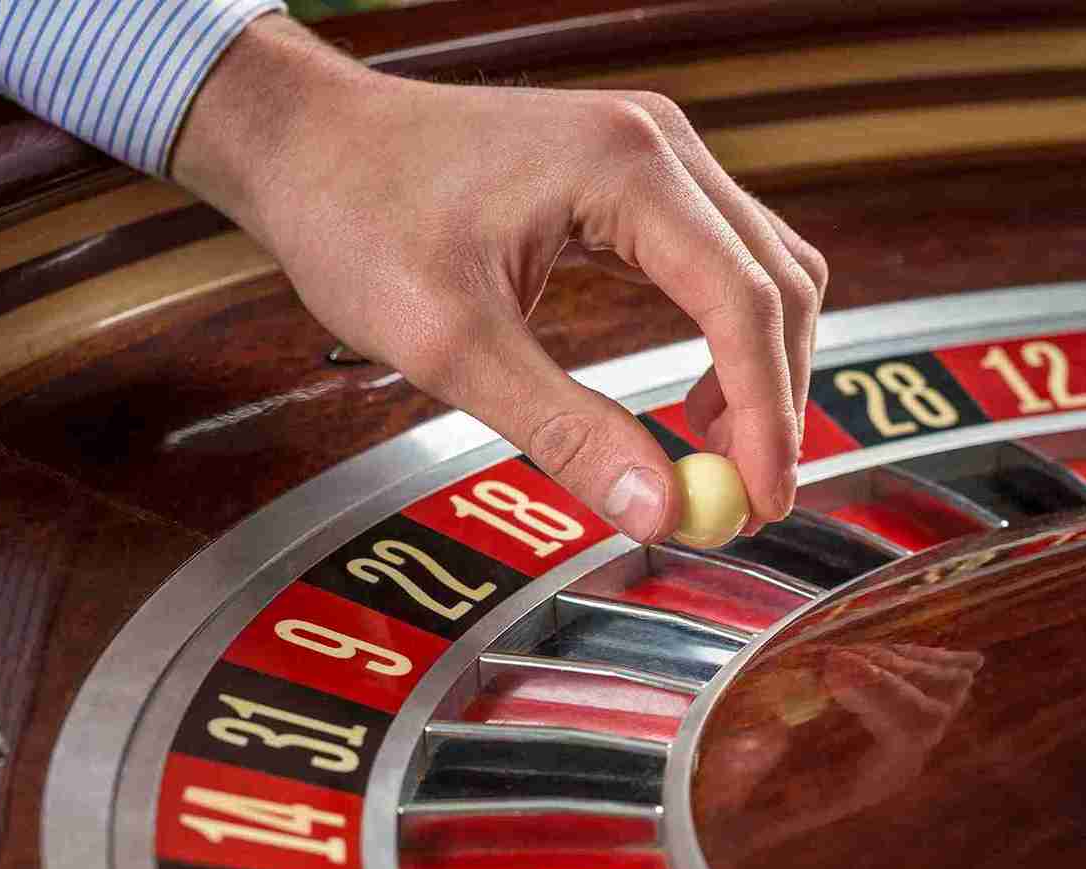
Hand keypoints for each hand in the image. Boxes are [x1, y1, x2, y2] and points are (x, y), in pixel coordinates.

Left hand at [170, 16, 826, 542]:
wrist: (306, 142)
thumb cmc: (356, 218)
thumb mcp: (453, 346)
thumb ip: (565, 430)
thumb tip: (658, 509)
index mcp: (625, 168)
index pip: (745, 303)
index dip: (767, 415)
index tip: (762, 501)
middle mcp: (659, 145)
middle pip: (778, 284)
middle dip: (773, 400)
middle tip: (744, 500)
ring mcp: (654, 152)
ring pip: (764, 271)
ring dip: (758, 369)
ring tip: (712, 457)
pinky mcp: (637, 174)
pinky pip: (722, 258)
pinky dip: (728, 334)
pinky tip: (688, 398)